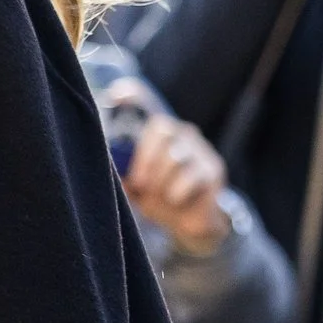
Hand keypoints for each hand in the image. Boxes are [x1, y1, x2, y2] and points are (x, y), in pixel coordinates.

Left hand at [120, 106, 234, 252]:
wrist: (190, 224)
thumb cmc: (159, 199)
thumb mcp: (135, 187)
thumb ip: (123, 173)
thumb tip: (109, 165)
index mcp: (160, 135)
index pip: (149, 108)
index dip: (133, 98)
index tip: (117, 99)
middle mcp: (181, 134)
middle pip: (162, 129)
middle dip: (145, 158)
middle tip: (139, 182)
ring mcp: (200, 150)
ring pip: (175, 156)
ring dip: (160, 180)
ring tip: (157, 195)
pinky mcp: (213, 170)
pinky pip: (191, 177)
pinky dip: (177, 192)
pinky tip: (176, 200)